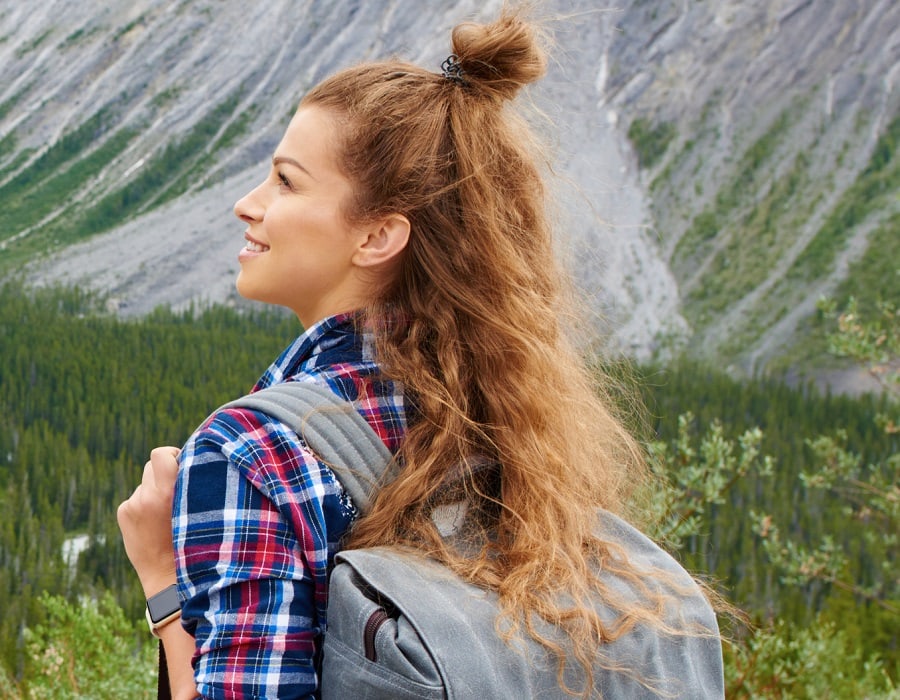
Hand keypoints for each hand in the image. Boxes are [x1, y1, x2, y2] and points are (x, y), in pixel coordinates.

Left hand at [117, 446, 181, 597]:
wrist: (168, 576)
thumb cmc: (194, 540)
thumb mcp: (201, 509)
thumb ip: (191, 483)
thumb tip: (186, 458)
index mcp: (170, 492)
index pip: (161, 454)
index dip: (171, 455)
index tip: (182, 464)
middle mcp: (148, 496)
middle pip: (151, 466)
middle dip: (163, 474)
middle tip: (176, 492)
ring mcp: (133, 505)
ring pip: (144, 483)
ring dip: (153, 490)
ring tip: (165, 513)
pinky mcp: (124, 512)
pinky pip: (135, 498)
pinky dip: (143, 505)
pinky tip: (153, 523)